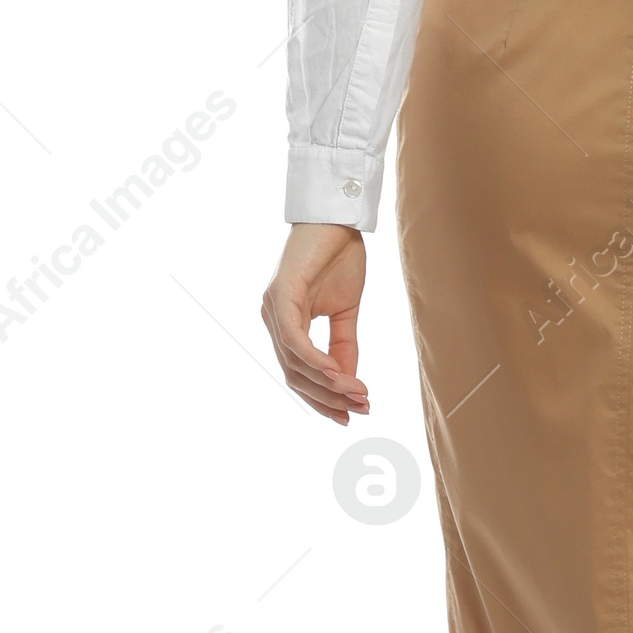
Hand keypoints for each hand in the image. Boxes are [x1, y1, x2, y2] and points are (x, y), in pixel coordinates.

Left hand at [262, 223, 369, 422]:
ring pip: (293, 362)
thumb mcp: (346, 311)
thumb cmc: (340, 257)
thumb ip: (344, 347)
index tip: (351, 415)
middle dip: (327, 398)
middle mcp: (272, 319)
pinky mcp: (280, 295)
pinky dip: (314, 360)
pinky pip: (294, 338)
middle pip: (294, 375)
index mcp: (285, 324)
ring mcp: (272, 308)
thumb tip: (349, 383)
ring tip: (357, 394)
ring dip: (328, 384)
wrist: (338, 217)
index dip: (323, 398)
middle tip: (360, 411)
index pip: (298, 373)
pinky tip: (337, 374)